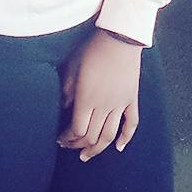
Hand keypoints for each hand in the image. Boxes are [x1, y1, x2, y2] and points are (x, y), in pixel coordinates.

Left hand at [56, 29, 141, 160]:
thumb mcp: (73, 65)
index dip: (68, 138)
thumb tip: (63, 107)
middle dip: (78, 145)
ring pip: (109, 136)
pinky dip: (126, 138)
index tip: (60, 138)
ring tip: (88, 154)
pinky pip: (131, 123)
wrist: (120, 36)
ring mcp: (120, 104)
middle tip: (70, 146)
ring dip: (98, 148)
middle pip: (92, 137)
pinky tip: (119, 147)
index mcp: (87, 98)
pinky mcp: (131, 99)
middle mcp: (104, 105)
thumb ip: (67, 89)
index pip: (77, 130)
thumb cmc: (93, 48)